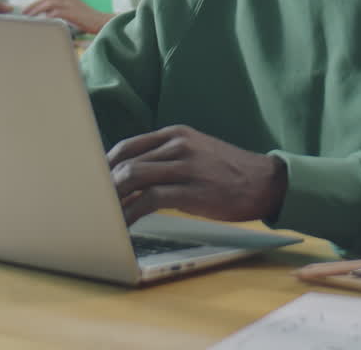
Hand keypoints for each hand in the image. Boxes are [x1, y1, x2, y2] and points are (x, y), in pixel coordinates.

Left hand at [21, 0, 111, 32]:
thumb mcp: (74, 11)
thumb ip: (61, 10)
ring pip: (47, 3)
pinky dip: (46, 16)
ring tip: (28, 16)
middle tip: (24, 12)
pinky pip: (54, 12)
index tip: (28, 8)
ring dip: (36, 9)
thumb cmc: (88, 20)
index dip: (36, 1)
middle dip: (32, 4)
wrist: (101, 22)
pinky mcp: (71, 13)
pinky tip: (40, 21)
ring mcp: (69, 4)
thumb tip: (48, 15)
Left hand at [107, 125, 287, 225]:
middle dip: (106, 185)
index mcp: (177, 134)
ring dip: (115, 199)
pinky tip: (126, 225)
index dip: (106, 165)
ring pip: (134, 177)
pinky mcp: (192, 191)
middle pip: (127, 162)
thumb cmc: (229, 172)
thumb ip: (168, 158)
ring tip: (105, 215)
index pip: (128, 146)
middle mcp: (179, 145)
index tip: (96, 182)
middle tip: (95, 203)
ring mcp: (186, 167)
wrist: (265, 182)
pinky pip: (150, 200)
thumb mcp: (198, 152)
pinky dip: (132, 213)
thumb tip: (134, 176)